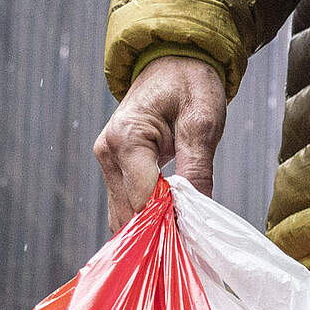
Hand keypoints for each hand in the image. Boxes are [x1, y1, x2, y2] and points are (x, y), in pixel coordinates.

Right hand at [94, 56, 227, 232]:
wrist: (172, 62)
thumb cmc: (189, 83)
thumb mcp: (202, 121)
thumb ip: (198, 167)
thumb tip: (198, 212)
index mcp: (126, 138)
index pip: (143, 198)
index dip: (168, 223)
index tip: (193, 240)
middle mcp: (108, 153)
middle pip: (130, 212)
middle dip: (159, 232)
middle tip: (191, 247)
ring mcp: (107, 163)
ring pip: (123, 215)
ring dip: (150, 231)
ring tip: (181, 242)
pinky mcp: (114, 170)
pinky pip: (126, 206)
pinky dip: (145, 222)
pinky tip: (168, 230)